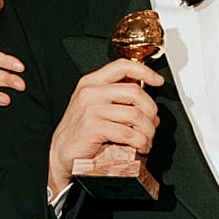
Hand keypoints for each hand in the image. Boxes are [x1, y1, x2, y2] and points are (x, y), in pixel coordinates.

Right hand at [48, 59, 164, 193]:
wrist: (60, 152)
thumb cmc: (81, 130)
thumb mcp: (98, 107)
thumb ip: (121, 102)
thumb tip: (151, 113)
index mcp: (92, 82)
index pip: (123, 66)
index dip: (145, 71)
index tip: (158, 81)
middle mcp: (91, 91)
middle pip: (135, 92)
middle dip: (151, 110)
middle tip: (153, 123)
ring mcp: (91, 108)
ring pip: (134, 114)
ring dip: (147, 129)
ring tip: (147, 139)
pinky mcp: (92, 127)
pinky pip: (126, 132)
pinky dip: (139, 141)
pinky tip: (140, 146)